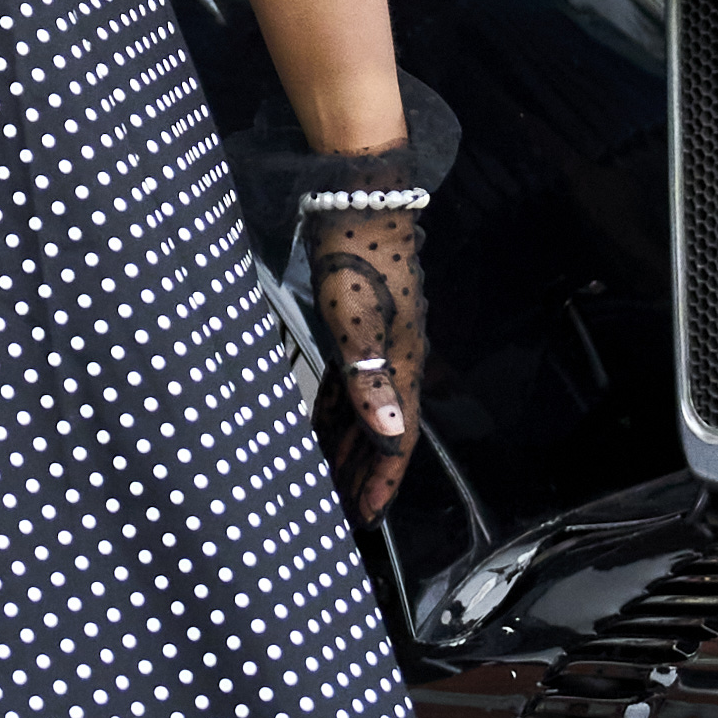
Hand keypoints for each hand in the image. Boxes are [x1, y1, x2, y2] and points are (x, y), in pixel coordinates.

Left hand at [300, 196, 428, 528]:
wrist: (358, 201)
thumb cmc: (356, 254)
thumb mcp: (355, 317)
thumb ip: (366, 374)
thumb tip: (388, 429)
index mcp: (401, 364)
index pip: (397, 437)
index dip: (383, 480)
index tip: (365, 516)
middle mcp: (394, 362)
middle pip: (381, 433)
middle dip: (364, 475)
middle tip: (342, 515)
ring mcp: (377, 347)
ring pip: (363, 414)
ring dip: (348, 450)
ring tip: (329, 485)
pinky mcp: (356, 333)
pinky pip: (345, 390)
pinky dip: (334, 417)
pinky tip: (317, 433)